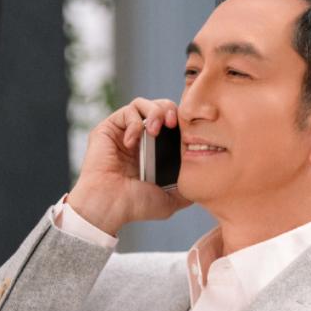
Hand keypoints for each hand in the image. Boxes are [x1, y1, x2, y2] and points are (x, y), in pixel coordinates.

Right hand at [67, 98, 191, 234]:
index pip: (171, 124)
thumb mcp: (169, 199)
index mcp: (153, 152)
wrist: (110, 206)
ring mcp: (122, 133)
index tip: (188, 131)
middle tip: (173, 123)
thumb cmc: (135, 205)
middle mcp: (138, 140)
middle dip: (169, 109)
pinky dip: (134, 123)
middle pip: (159, 107)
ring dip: (153, 112)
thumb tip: (203, 182)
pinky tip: (132, 142)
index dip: (181, 121)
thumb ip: (186, 188)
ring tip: (155, 129)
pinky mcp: (107, 129)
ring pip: (142, 104)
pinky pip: (126, 112)